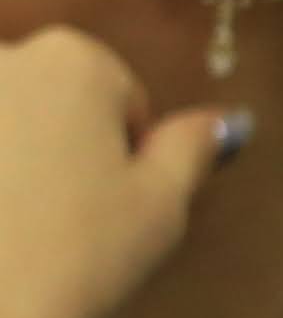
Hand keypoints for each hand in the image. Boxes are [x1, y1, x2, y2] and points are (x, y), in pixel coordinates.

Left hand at [0, 28, 239, 317]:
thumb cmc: (80, 258)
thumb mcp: (163, 205)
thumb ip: (192, 147)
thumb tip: (226, 119)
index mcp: (72, 59)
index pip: (121, 97)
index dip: (129, 157)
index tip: (115, 207)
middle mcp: (1, 59)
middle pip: (51, 102)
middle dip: (64, 153)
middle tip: (66, 224)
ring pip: (3, 133)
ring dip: (13, 171)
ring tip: (18, 236)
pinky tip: (0, 236)